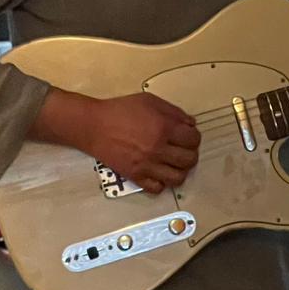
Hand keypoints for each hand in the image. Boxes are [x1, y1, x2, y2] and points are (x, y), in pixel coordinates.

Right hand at [32, 88, 200, 194]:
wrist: (94, 126)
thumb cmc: (121, 110)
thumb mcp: (150, 101)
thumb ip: (173, 112)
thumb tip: (190, 125)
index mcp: (164, 128)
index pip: (193, 139)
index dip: (194, 138)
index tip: (188, 137)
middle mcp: (159, 149)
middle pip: (190, 160)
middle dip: (190, 155)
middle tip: (182, 151)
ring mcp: (148, 165)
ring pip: (177, 178)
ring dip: (180, 171)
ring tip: (173, 165)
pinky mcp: (136, 176)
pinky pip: (158, 188)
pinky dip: (161, 183)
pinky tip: (158, 174)